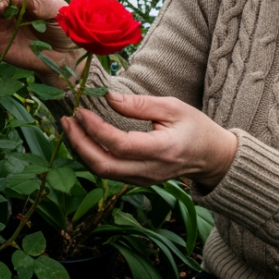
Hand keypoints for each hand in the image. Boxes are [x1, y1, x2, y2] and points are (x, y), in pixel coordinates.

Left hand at [61, 93, 238, 187]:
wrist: (212, 157)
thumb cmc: (195, 128)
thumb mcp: (173, 107)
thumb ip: (139, 105)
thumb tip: (107, 97)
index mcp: (162, 150)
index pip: (119, 144)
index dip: (95, 129)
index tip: (81, 111)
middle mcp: (150, 170)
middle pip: (103, 166)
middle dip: (79, 143)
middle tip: (66, 120)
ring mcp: (143, 180)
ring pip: (102, 172)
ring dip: (81, 150)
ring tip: (70, 127)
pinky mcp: (138, 181)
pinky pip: (108, 173)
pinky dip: (91, 156)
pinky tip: (84, 139)